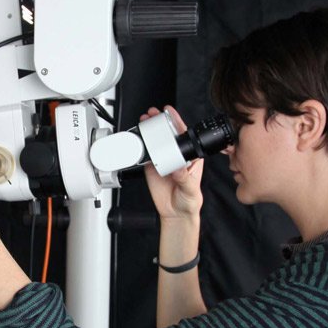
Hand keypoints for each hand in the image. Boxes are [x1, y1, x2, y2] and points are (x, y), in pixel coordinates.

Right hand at [141, 106, 203, 220]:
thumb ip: (184, 178)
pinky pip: (144, 153)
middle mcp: (176, 156)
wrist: (174, 213)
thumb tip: (177, 167)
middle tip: (153, 114)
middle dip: (160, 121)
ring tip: (144, 121)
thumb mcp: (190, 189)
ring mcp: (163, 160)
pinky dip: (140, 145)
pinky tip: (138, 138)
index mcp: (190, 157)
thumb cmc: (188, 201)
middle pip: (168, 134)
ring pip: (156, 141)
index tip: (170, 113)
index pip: (184, 136)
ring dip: (149, 130)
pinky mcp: (151, 166)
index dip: (177, 122)